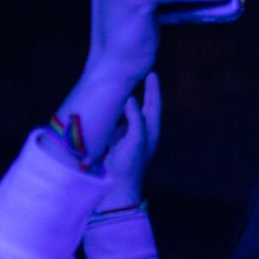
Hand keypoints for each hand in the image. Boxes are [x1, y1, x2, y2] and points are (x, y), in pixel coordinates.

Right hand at [97, 72, 161, 209]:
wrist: (117, 185)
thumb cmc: (130, 164)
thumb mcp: (136, 140)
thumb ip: (135, 119)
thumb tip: (131, 99)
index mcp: (150, 130)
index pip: (153, 104)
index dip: (153, 88)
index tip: (151, 72)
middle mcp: (140, 130)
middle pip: (141, 105)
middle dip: (139, 89)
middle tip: (135, 73)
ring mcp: (126, 134)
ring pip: (126, 112)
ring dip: (123, 99)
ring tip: (119, 83)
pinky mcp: (113, 139)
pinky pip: (114, 120)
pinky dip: (111, 110)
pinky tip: (105, 102)